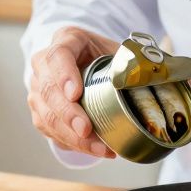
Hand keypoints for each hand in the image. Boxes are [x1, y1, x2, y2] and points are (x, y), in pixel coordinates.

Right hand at [29, 27, 119, 158]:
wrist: (86, 62)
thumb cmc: (103, 56)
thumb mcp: (117, 50)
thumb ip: (132, 61)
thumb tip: (152, 78)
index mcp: (65, 40)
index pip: (58, 56)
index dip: (65, 75)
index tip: (75, 94)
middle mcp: (44, 64)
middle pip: (49, 90)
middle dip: (69, 114)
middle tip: (86, 129)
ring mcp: (38, 89)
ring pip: (47, 115)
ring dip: (72, 136)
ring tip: (99, 148)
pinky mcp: (40, 111)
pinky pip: (51, 131)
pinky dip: (74, 143)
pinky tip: (95, 149)